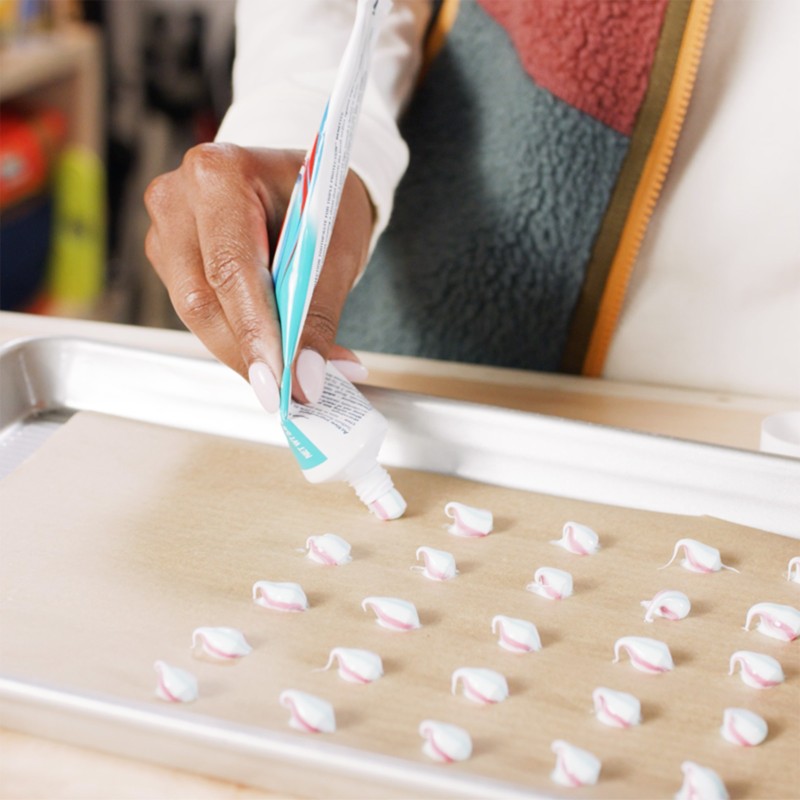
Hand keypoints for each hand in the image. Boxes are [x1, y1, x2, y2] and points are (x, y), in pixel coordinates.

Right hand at [144, 143, 373, 410]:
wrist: (305, 182)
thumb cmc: (322, 201)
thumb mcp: (335, 249)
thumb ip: (317, 313)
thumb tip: (306, 376)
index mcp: (220, 174)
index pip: (231, 268)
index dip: (253, 332)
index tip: (277, 381)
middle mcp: (179, 197)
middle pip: (201, 297)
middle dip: (247, 353)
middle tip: (290, 390)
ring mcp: (166, 227)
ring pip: (193, 311)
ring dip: (242, 350)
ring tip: (288, 373)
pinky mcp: (168, 255)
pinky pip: (196, 310)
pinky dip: (234, 336)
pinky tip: (266, 348)